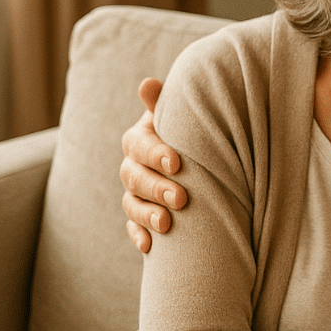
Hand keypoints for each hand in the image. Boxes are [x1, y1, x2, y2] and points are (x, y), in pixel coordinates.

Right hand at [120, 78, 184, 251]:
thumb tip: (148, 83)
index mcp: (141, 138)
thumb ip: (166, 103)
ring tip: (167, 224)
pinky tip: (149, 246)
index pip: (139, 145)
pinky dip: (140, 235)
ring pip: (131, 203)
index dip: (155, 153)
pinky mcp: (141, 215)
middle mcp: (133, 165)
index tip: (177, 163)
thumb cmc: (192, 131)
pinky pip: (133, 227)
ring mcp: (135, 192)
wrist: (198, 158)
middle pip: (134, 177)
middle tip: (181, 198)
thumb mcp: (181, 116)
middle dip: (156, 188)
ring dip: (147, 214)